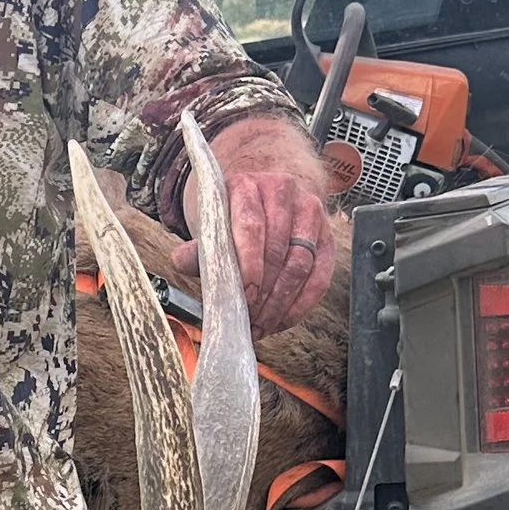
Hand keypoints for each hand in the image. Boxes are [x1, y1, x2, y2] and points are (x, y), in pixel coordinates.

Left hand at [173, 117, 334, 333]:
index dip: (249, 264)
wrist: (260, 203)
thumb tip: (182, 260)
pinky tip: (283, 320)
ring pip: (302, 263)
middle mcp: (284, 191)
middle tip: (250, 319)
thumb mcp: (209, 230)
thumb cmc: (229, 223)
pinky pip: (321, 275)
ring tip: (262, 325)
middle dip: (265, 291)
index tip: (245, 295)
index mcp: (247, 185)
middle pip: (279, 248)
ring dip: (282, 302)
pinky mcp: (326, 236)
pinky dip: (302, 304)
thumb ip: (196, 248)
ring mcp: (309, 211)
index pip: (252, 226)